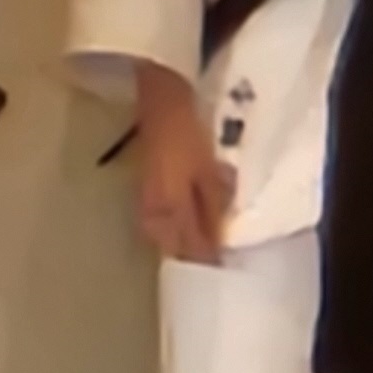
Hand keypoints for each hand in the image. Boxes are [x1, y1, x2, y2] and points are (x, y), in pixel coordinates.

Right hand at [129, 61, 232, 264]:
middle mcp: (153, 212)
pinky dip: (175, 224)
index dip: (208, 260)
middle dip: (191, 254)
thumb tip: (219, 242)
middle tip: (216, 261)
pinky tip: (188, 219)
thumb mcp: (208, 170)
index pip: (190, 249)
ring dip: (182, 240)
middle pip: (172, 246)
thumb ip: (213, 206)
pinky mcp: (146, 187)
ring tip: (203, 243)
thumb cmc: (188, 134)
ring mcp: (146, 200)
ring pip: (164, 233)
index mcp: (169, 210)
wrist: (158, 99)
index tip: (226, 273)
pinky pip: (161, 218)